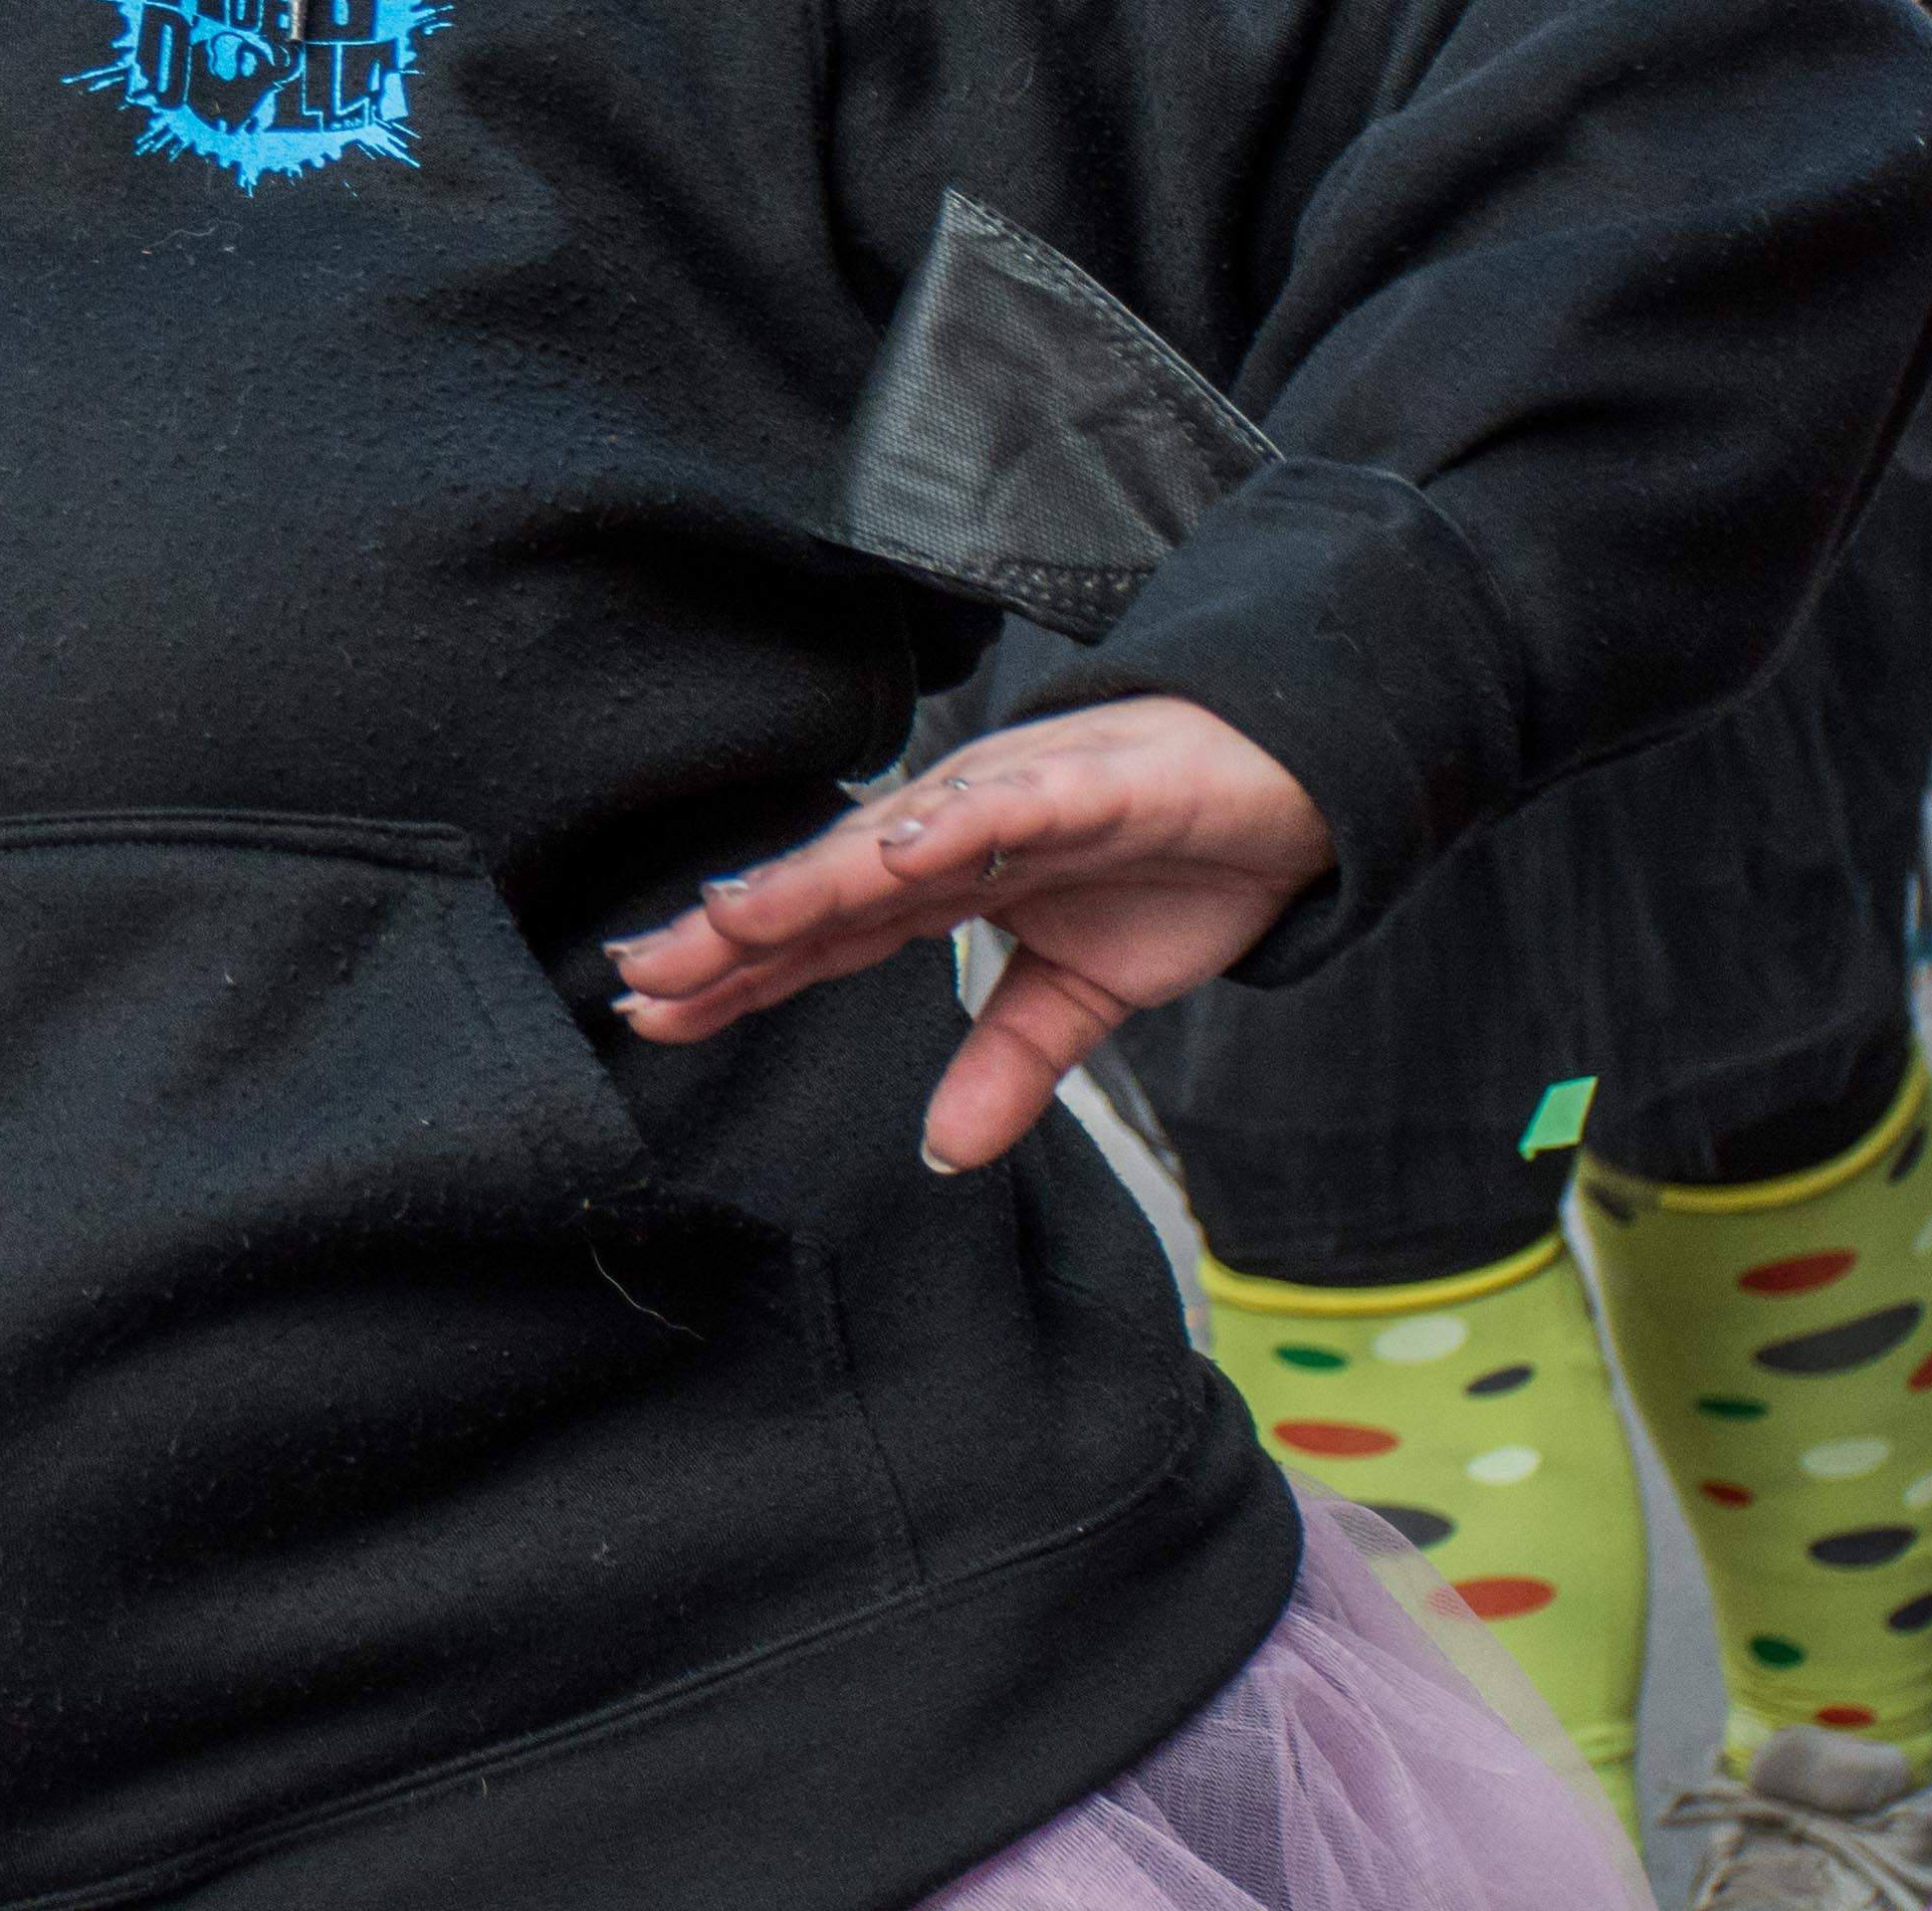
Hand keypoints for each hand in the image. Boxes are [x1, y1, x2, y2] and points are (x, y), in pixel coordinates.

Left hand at [608, 696, 1333, 1171]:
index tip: (649, 1013)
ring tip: (725, 919)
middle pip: (824, 893)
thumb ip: (1010, 1060)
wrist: (1293, 778)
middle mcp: (953, 835)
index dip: (737, 976)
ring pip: (889, 846)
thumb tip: (946, 1152)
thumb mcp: (1087, 992)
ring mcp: (1012, 802)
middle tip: (638, 977)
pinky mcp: (1088, 783)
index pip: (820, 938)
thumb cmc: (1180, 863)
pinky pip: (1010, 807)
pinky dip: (951, 826)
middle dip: (732, 936)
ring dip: (807, 881)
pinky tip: (893, 853)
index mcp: (945, 883)